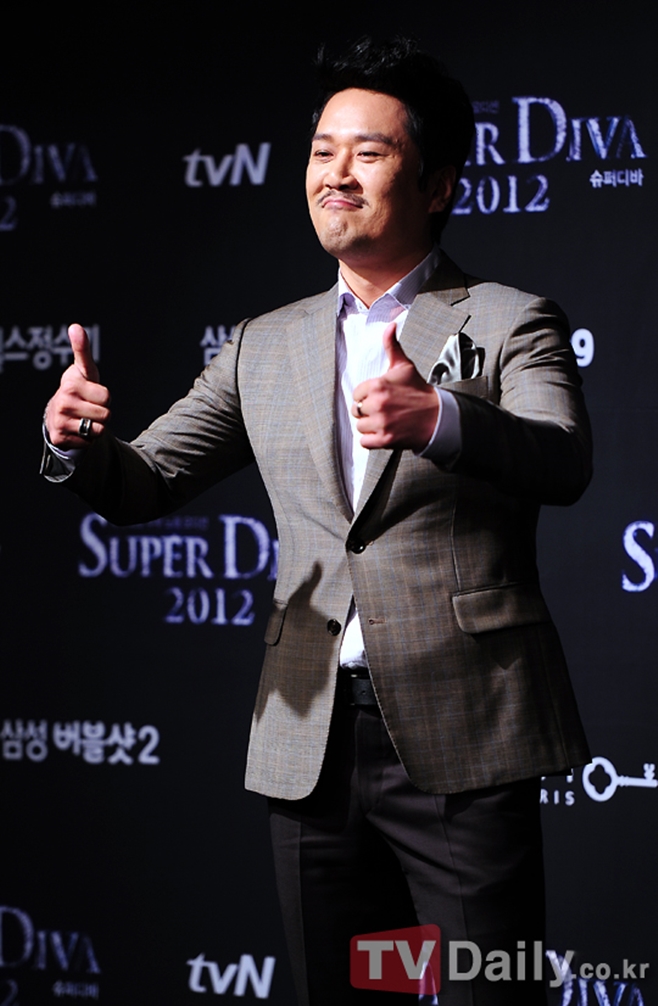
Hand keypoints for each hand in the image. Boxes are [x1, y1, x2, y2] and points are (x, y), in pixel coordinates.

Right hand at [44, 324, 110, 447]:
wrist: (58, 412)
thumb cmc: (78, 388)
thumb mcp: (84, 369)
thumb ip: (82, 349)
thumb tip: (75, 326)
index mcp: (71, 384)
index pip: (106, 396)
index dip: (103, 396)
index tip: (89, 390)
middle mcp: (63, 402)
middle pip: (106, 415)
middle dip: (102, 412)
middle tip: (88, 406)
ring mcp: (60, 421)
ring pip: (99, 430)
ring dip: (96, 426)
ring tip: (84, 417)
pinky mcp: (60, 438)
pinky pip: (90, 442)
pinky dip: (87, 438)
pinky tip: (77, 429)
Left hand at [351, 323, 438, 450]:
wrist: (436, 417)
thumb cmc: (418, 392)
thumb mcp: (404, 367)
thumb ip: (392, 346)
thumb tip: (390, 326)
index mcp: (378, 385)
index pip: (357, 393)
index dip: (366, 396)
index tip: (379, 397)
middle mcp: (378, 404)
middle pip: (356, 410)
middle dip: (367, 411)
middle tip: (382, 410)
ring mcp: (381, 422)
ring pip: (360, 426)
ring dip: (369, 426)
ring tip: (385, 421)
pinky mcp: (385, 439)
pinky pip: (364, 442)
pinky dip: (372, 440)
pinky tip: (383, 432)